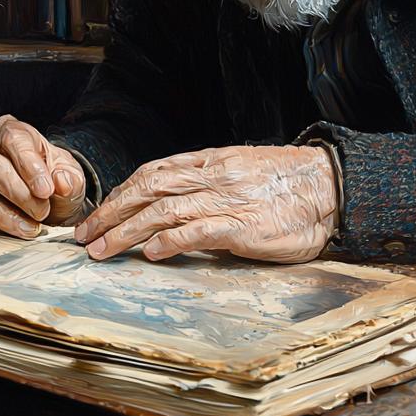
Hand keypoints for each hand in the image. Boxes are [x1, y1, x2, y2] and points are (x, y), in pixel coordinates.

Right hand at [0, 115, 87, 237]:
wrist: (37, 208)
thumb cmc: (50, 187)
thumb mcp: (69, 179)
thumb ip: (70, 179)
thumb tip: (61, 182)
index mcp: (9, 131)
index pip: (13, 139)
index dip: (29, 165)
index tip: (46, 190)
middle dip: (19, 194)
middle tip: (42, 213)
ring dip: (1, 214)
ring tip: (28, 229)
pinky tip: (6, 233)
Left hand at [73, 145, 337, 262]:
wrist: (331, 187)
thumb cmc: (287, 185)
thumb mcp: (241, 173)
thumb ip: (208, 185)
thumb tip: (173, 205)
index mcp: (209, 162)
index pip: (151, 173)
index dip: (120, 194)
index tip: (97, 214)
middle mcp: (211, 177)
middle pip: (147, 189)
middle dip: (111, 212)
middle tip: (84, 236)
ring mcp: (226, 200)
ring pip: (163, 211)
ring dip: (126, 231)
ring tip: (102, 250)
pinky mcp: (243, 226)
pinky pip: (198, 231)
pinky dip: (169, 241)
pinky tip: (148, 253)